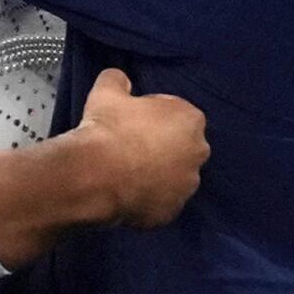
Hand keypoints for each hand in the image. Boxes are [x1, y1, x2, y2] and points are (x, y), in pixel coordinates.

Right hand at [69, 69, 208, 227]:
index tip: (133, 121)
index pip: (176, 113)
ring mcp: (186, 187)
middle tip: (131, 146)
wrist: (96, 175)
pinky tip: (127, 192)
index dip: (154, 116)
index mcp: (191, 120)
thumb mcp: (107, 91)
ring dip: (157, 174)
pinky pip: (160, 201)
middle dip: (162, 146)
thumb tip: (120, 79)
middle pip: (180, 146)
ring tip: (127, 172)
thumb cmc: (108, 127)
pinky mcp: (171, 213)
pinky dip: (148, 198)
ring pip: (173, 176)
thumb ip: (118, 80)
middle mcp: (198, 153)